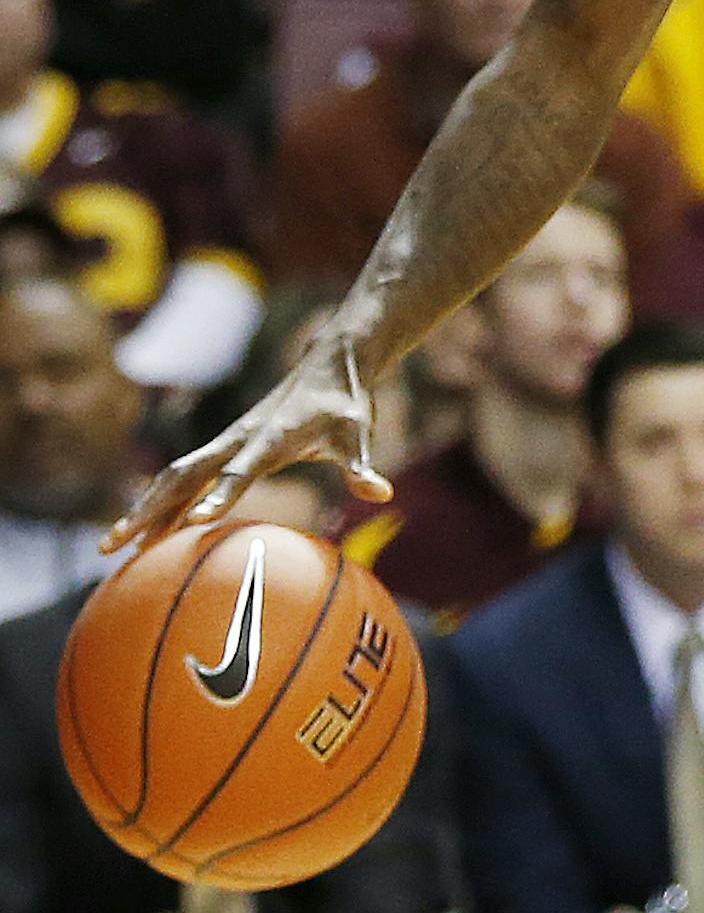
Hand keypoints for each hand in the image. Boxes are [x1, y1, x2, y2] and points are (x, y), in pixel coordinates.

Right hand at [106, 327, 389, 552]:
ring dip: (146, 509)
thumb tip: (380, 492)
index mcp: (272, 438)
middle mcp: (239, 439)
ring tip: (114, 547)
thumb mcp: (358, 433)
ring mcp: (229, 442)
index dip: (220, 496)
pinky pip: (188, 479)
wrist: (330, 365)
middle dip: (150, 511)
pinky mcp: (228, 447)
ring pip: (176, 477)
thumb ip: (362, 464)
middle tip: (115, 545)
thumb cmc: (345, 403)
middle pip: (186, 477)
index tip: (197, 523)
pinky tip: (150, 535)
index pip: (241, 471)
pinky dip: (165, 504)